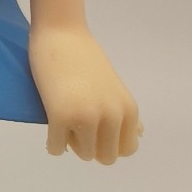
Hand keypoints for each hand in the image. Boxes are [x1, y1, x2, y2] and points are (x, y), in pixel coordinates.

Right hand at [27, 23, 142, 163]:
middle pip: (106, 158)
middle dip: (91, 146)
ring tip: (64, 118)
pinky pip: (57, 149)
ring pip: (84, 155)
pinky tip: (50, 123)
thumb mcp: (114, 88)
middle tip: (78, 124)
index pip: (127, 150)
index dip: (109, 143)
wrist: (61, 34)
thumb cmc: (84, 58)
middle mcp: (112, 116)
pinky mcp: (61, 116)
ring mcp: (87, 117)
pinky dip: (52, 143)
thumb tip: (140, 134)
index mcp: (128, 109)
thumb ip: (125, 112)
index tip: (95, 128)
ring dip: (72, 142)